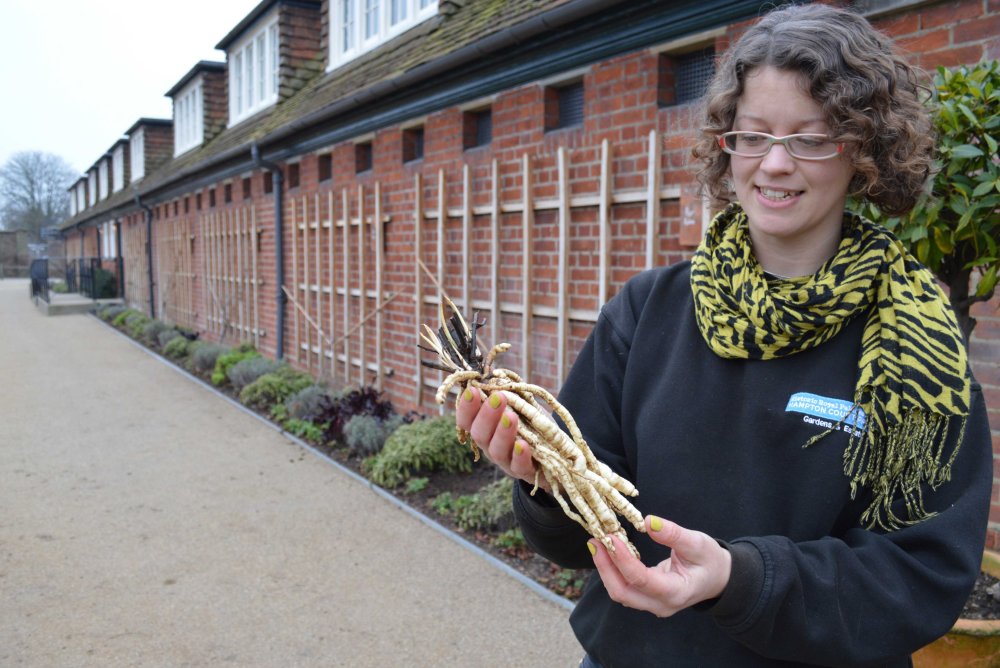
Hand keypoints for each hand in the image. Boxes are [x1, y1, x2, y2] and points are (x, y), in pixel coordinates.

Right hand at [454, 386, 548, 490]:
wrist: (555, 454)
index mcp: (485, 428)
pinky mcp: (524, 472)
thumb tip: (497, 374)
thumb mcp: (522, 406)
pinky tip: (524, 444)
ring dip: (502, 433)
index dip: (466, 407)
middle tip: (497, 397)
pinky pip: (519, 466)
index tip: (472, 389)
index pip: (467, 420)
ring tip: (511, 417)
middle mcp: (490, 445)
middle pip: (479, 434)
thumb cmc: (532, 425)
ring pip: (497, 450)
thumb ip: (510, 393)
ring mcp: (506, 461)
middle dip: (487, 415)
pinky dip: (520, 455)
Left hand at [589, 516, 731, 617]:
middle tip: (595, 541)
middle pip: (623, 593)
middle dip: (605, 567)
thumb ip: (673, 534)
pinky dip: (613, 570)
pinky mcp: (647, 598)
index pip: (641, 580)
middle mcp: (661, 605)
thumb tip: (649, 522)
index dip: (622, 559)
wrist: (719, 578)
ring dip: (606, 569)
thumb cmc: (710, 560)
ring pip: (620, 593)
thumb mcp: (698, 543)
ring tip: (598, 544)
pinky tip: (608, 551)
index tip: (610, 538)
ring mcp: (653, 605)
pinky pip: (624, 588)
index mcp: (676, 593)